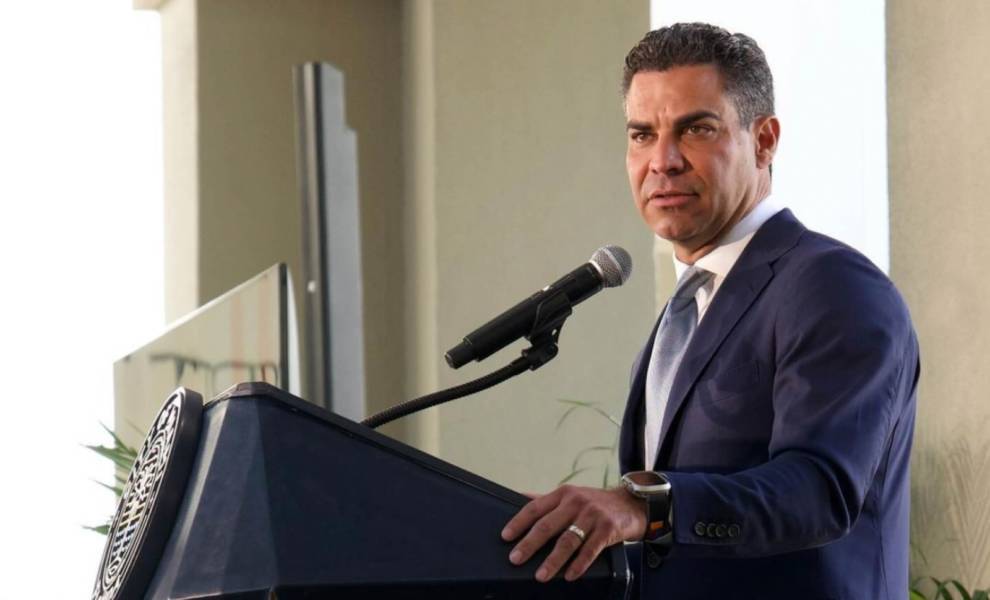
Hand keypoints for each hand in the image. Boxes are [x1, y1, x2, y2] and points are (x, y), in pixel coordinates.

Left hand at [501, 484, 646, 581]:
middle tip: (516, 559)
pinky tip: (569, 575)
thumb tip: (518, 497)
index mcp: (563, 494)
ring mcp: (593, 515)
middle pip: (548, 525)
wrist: (631, 504)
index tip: (506, 536)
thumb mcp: (571, 496)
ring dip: (553, 560)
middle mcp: (576, 502)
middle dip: (529, 544)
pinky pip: (590, 550)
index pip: (535, 507)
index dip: (519, 522)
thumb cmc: (595, 503)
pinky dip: (579, 564)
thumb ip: (546, 499)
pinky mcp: (608, 529)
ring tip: (541, 575)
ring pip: (568, 541)